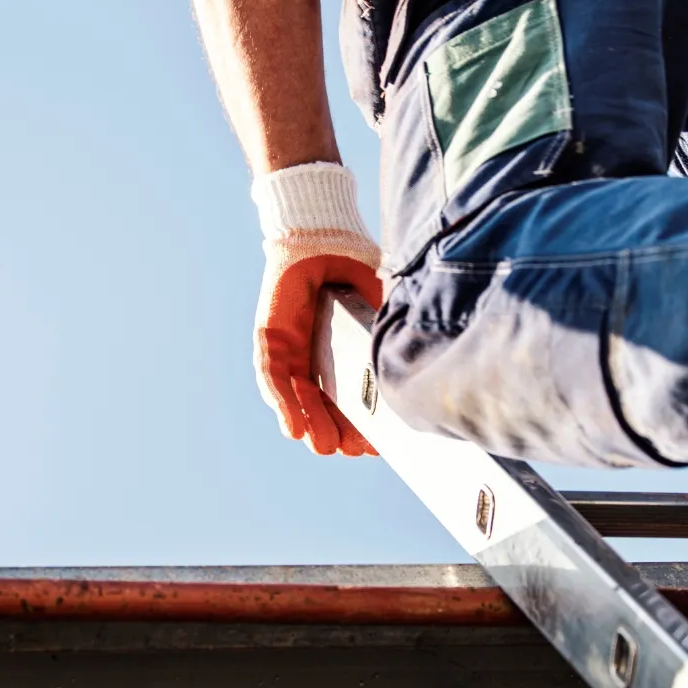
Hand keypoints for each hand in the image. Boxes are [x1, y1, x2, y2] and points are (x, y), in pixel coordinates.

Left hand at [252, 163, 382, 455]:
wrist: (322, 236)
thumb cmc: (353, 268)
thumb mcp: (380, 308)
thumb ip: (389, 335)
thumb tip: (417, 367)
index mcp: (341, 353)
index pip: (350, 396)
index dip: (362, 422)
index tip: (377, 446)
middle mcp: (314, 358)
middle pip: (323, 404)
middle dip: (338, 430)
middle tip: (355, 451)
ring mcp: (290, 350)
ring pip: (297, 397)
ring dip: (311, 423)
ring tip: (327, 447)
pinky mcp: (270, 339)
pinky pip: (273, 376)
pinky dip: (283, 402)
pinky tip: (294, 427)